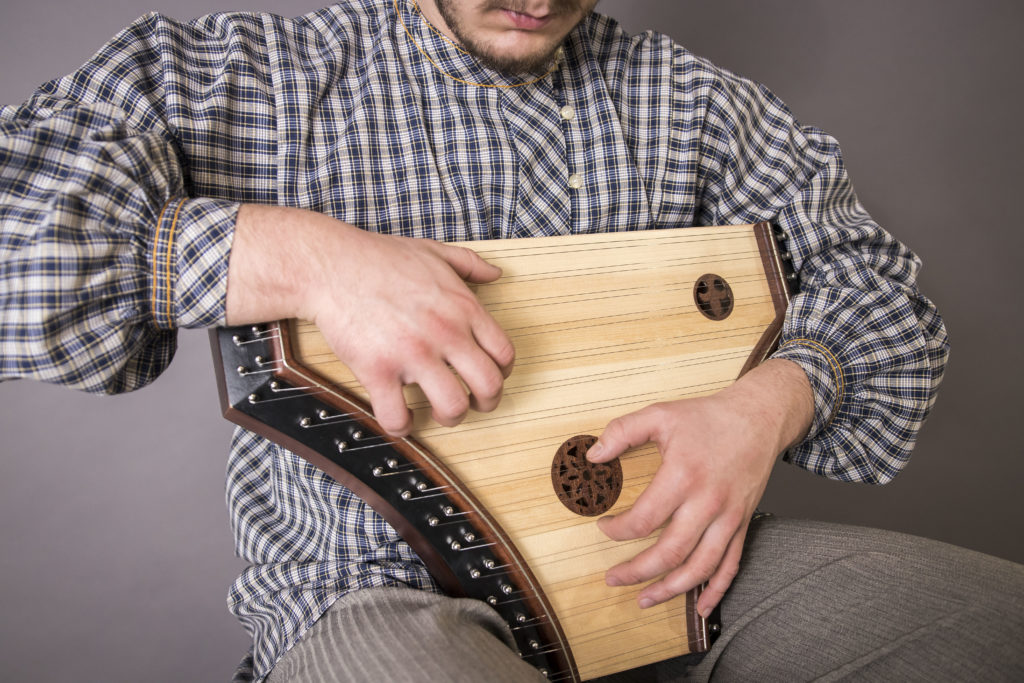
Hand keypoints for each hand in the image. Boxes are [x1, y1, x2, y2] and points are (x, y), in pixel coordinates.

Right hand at [226, 205, 514, 435]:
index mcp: (462, 307)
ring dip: (449, 417)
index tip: (489, 377)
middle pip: (488, 385)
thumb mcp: (434, 252)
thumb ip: (470, 263)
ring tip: (438, 413)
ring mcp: (412, 353)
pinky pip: (398, 415)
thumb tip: (495, 273)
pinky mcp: (378, 370)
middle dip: (485, 403)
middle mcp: (445, 333)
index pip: (503, 353)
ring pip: (452, 407)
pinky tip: (400, 419)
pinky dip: (402, 426)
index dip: (501, 373)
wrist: (330, 265)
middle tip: (472, 404)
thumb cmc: (379, 259)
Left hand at [586, 359, 812, 616]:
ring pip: (700, 567)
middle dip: (637, 572)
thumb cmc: (708, 417)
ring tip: (644, 599)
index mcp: (683, 476)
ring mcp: (728, 517)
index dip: (618, 531)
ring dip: (670, 589)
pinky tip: (700, 606)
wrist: (758, 417)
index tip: (604, 527)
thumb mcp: (660, 414)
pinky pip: (731, 565)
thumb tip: (593, 455)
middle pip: (670, 552)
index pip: (644, 519)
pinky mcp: (742, 524)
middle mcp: (707, 502)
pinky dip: (716, 591)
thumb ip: (623, 431)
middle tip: (613, 578)